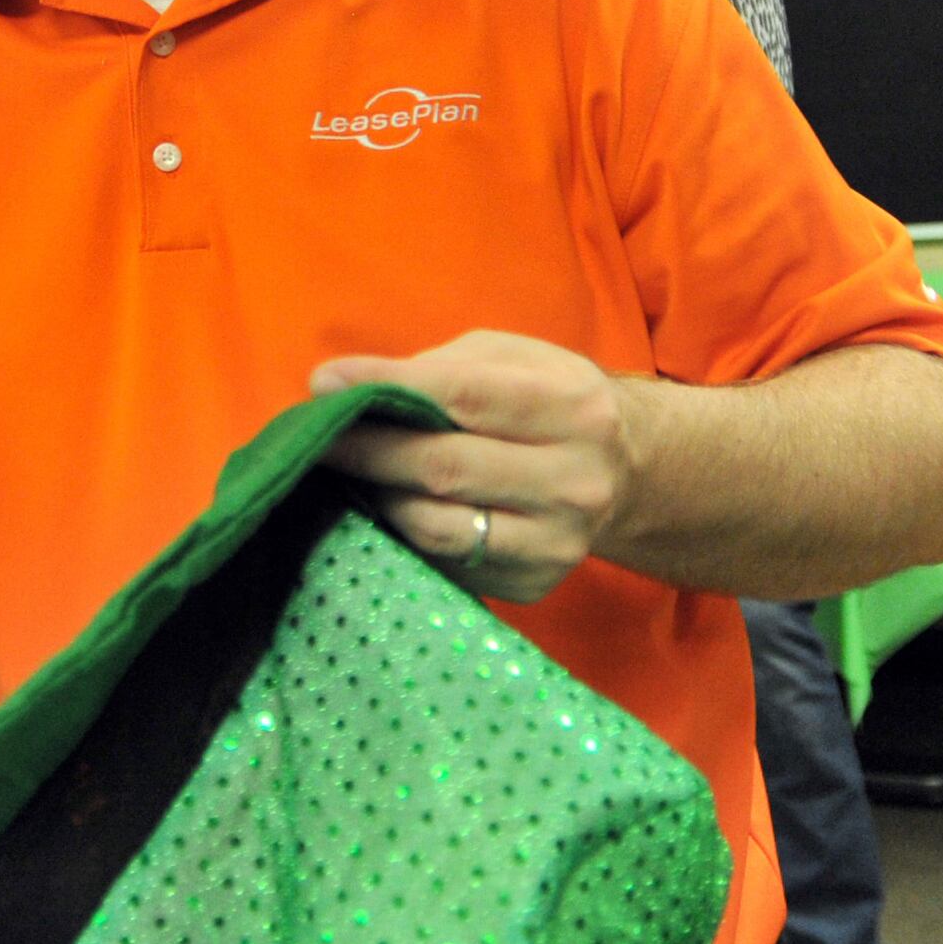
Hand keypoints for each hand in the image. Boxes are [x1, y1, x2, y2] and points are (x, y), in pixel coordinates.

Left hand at [308, 331, 632, 604]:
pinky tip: (387, 506)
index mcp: (575, 407)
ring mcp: (556, 542)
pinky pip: (445, 562)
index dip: (386, 387)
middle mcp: (574, 481)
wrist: (628, 472)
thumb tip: (338, 386)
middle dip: (366, 450)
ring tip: (348, 473)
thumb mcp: (512, 360)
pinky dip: (403, 533)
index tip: (322, 382)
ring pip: (437, 526)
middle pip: (445, 468)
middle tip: (314, 437)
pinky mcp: (534, 583)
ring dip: (378, 497)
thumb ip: (435, 368)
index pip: (463, 396)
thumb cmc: (550, 401)